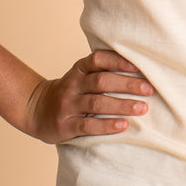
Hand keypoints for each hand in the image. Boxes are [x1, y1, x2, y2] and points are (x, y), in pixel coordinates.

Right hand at [24, 50, 153, 143]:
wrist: (36, 110)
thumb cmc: (70, 92)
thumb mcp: (80, 76)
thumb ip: (102, 71)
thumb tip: (140, 70)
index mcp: (79, 69)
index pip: (98, 59)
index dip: (118, 61)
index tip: (139, 67)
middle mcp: (72, 84)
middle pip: (101, 81)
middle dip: (127, 85)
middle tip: (149, 90)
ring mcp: (67, 105)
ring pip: (96, 104)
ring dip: (121, 105)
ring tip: (142, 108)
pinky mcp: (64, 125)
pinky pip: (87, 125)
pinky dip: (107, 126)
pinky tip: (123, 125)